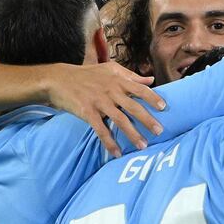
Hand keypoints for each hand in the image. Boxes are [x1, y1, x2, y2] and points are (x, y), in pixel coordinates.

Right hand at [44, 62, 165, 155]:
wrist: (59, 79)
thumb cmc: (87, 74)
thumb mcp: (110, 69)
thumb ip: (131, 76)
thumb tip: (151, 80)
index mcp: (118, 80)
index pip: (140, 89)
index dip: (152, 98)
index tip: (164, 107)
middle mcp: (111, 91)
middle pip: (133, 107)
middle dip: (147, 120)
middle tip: (159, 132)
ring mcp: (99, 102)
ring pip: (120, 120)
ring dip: (132, 134)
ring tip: (143, 146)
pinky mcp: (87, 112)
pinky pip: (101, 130)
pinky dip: (109, 142)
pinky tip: (117, 153)